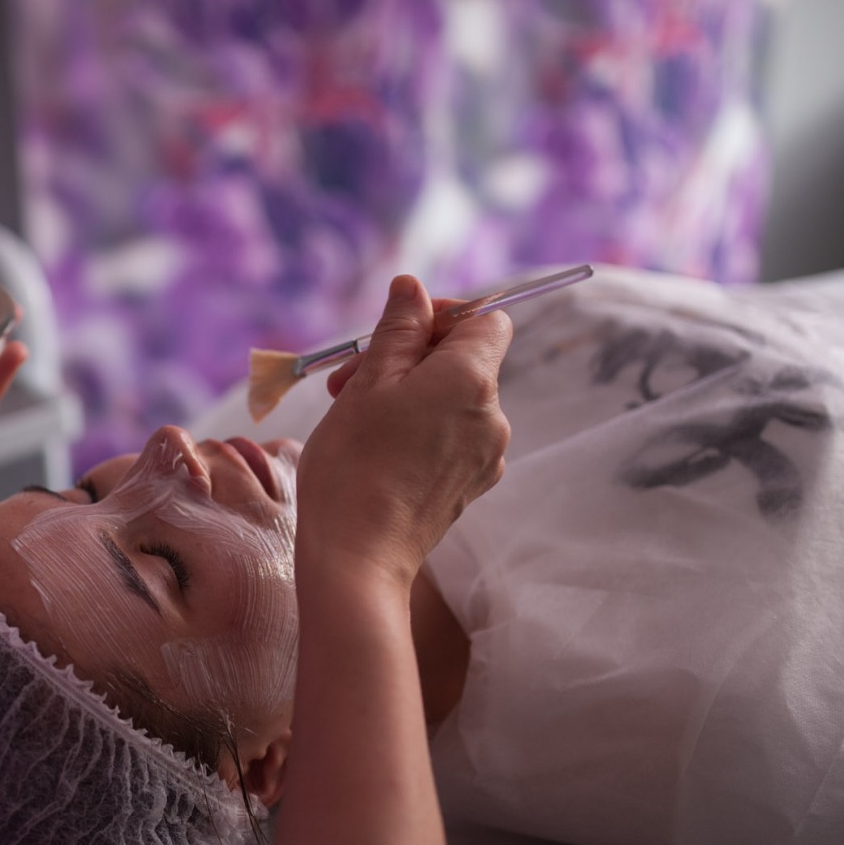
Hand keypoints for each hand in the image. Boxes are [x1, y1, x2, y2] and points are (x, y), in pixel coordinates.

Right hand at [296, 275, 511, 586]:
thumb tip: (413, 288)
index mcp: (473, 379)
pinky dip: (421, 430)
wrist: (358, 556)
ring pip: (454, 401)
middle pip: (466, 360)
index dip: (444, 315)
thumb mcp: (368, 382)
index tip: (397, 332)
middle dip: (410, 358)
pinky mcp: (472, 486)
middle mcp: (494, 416)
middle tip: (349, 378)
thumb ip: (398, 329)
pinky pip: (453, 437)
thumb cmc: (355, 464)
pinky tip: (379, 450)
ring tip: (356, 416)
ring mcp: (487, 456)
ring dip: (409, 395)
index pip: (487, 319)